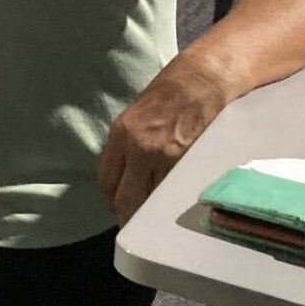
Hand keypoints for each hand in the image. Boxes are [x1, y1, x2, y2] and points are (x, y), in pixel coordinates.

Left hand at [97, 58, 237, 223]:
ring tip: (154, 217)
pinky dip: (171, 200)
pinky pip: (173, 191)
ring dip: (151, 211)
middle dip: (127, 215)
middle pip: (125, 198)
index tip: (116, 206)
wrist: (198, 82)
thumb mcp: (133, 118)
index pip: (105, 181)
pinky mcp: (187, 161)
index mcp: (120, 136)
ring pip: (151, 200)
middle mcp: (137, 148)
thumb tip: (122, 177)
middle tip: (133, 223)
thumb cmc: (166, 97)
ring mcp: (163, 157)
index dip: (110, 199)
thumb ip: (125, 147)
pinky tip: (172, 202)